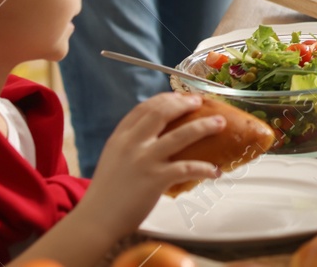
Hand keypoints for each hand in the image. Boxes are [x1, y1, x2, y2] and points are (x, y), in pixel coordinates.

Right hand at [76, 94, 223, 233]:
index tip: (180, 96)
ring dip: (204, 126)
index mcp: (120, 138)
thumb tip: (157, 135)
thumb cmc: (107, 193)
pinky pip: (187, 168)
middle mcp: (131, 144)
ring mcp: (144, 161)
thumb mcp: (113, 158)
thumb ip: (130, 144)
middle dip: (184, 103)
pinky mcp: (155, 180)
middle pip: (162, 113)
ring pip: (181, 135)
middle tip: (200, 102)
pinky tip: (215, 171)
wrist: (96, 221)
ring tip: (220, 123)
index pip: (143, 108)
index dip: (165, 98)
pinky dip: (205, 168)